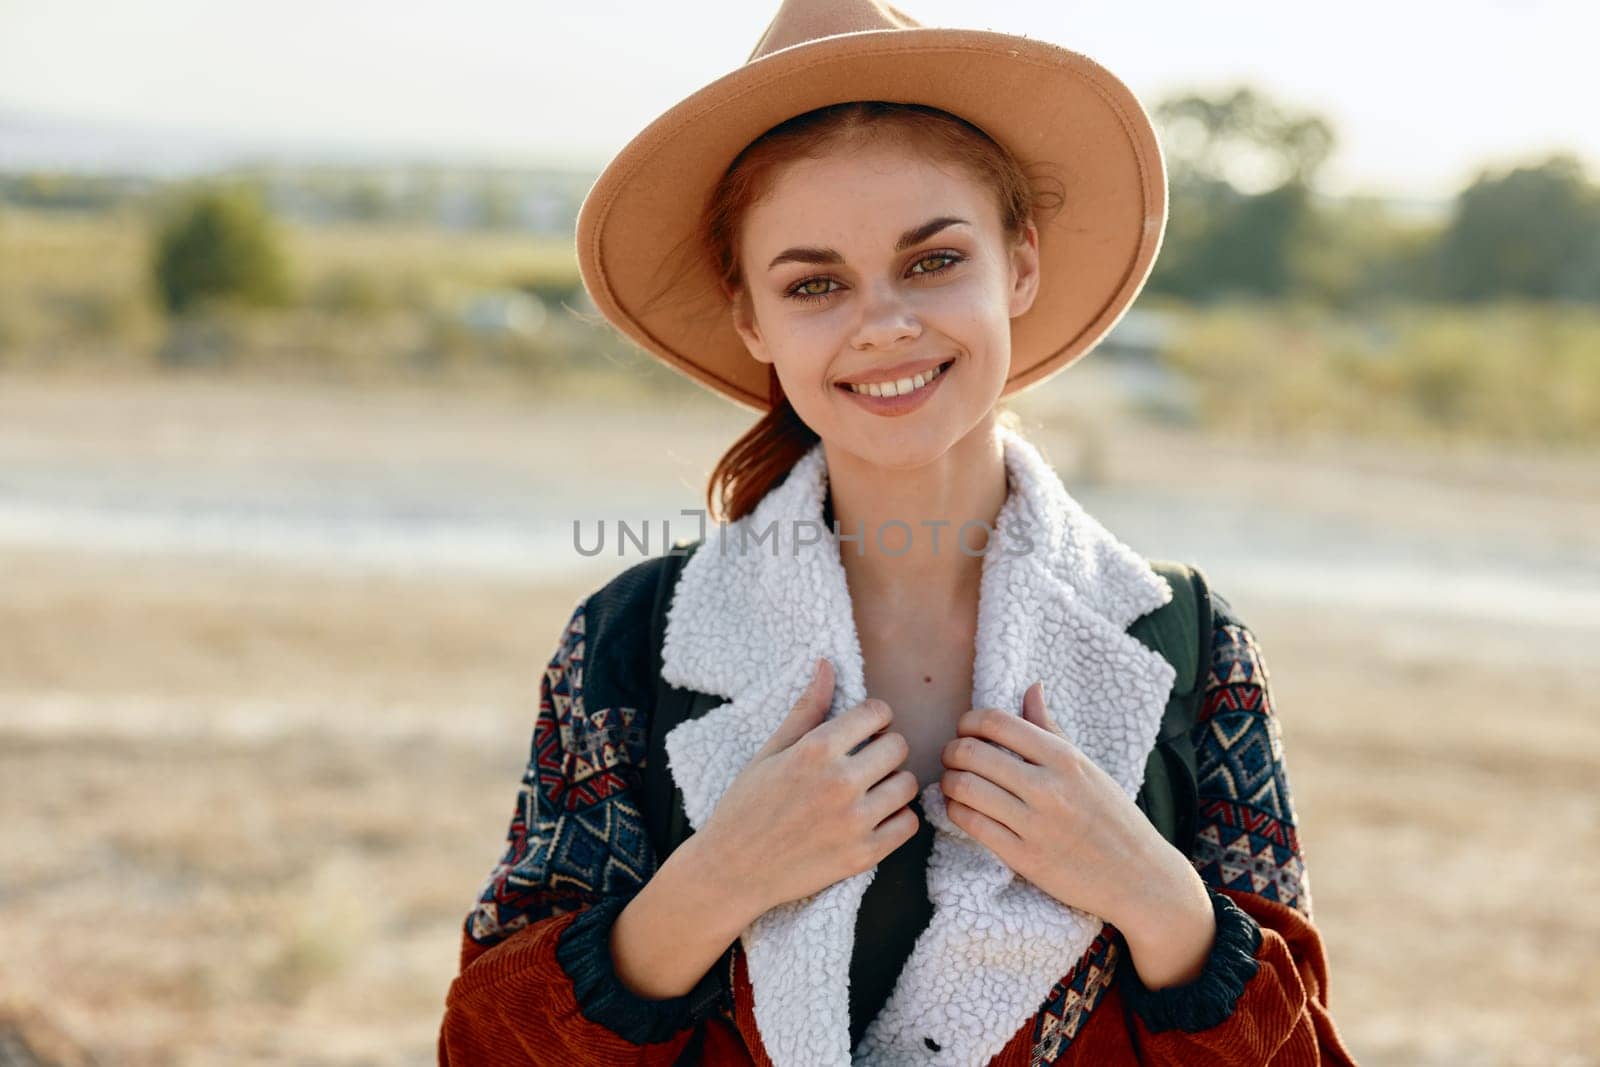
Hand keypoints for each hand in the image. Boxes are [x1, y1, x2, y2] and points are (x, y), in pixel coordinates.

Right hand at [698, 657, 920, 917]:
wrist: (731, 870)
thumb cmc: (746, 805)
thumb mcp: (770, 751)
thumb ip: (807, 709)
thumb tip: (827, 664)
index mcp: (816, 749)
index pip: (877, 712)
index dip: (872, 717)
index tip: (861, 731)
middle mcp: (840, 782)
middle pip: (898, 746)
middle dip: (884, 748)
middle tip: (863, 762)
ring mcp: (854, 821)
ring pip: (907, 785)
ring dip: (892, 784)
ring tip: (868, 791)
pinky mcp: (863, 855)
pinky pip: (908, 825)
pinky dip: (897, 819)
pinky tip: (873, 818)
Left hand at [938, 680, 1192, 930]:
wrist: (1139, 878)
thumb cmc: (1114, 818)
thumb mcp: (1088, 767)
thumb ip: (1051, 729)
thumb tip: (1031, 687)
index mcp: (1064, 758)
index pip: (997, 722)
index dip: (968, 721)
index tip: (966, 730)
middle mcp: (1048, 787)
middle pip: (972, 752)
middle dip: (951, 750)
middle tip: (952, 756)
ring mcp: (1035, 824)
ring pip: (964, 787)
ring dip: (947, 781)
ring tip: (953, 783)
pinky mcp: (1024, 858)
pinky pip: (971, 825)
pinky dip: (954, 812)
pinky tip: (960, 809)